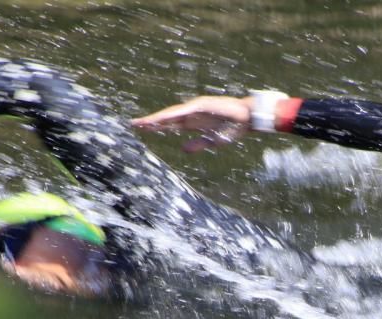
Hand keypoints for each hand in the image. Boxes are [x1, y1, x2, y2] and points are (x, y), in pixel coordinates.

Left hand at [132, 95, 252, 151]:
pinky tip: (159, 119)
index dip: (156, 126)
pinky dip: (170, 115)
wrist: (246, 119)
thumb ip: (197, 144)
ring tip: (141, 123)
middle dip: (151, 122)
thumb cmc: (232, 129)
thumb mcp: (211, 141)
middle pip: (166, 118)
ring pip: (171, 114)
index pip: (170, 124)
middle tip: (134, 124)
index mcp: (193, 122)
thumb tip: (182, 149)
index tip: (143, 129)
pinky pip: (181, 112)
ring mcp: (194, 108)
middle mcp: (190, 114)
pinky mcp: (200, 106)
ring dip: (156, 119)